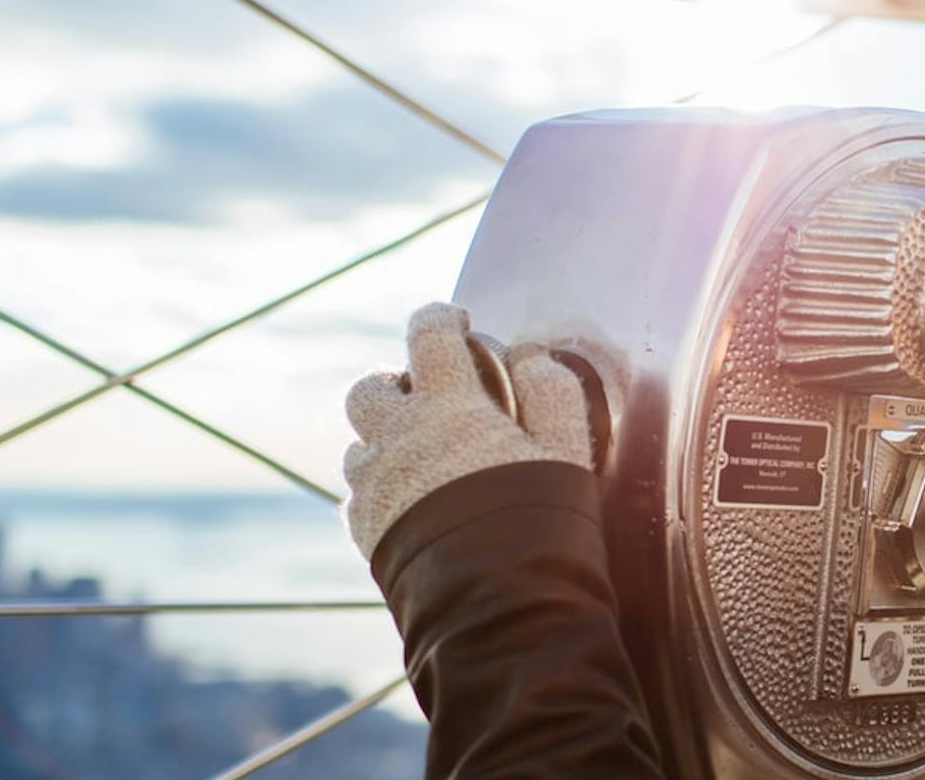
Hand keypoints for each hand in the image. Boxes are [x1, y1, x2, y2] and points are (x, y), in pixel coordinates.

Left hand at [342, 303, 593, 559]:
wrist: (497, 607)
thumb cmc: (541, 522)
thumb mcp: (567, 451)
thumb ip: (551, 391)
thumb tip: (530, 355)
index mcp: (448, 406)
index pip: (429, 333)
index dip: (441, 317)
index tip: (458, 323)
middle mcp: (397, 437)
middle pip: (371, 386)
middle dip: (397, 381)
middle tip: (430, 397)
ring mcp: (373, 485)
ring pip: (357, 442)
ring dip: (384, 438)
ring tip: (423, 455)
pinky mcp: (363, 529)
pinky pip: (357, 493)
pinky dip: (379, 486)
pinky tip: (412, 503)